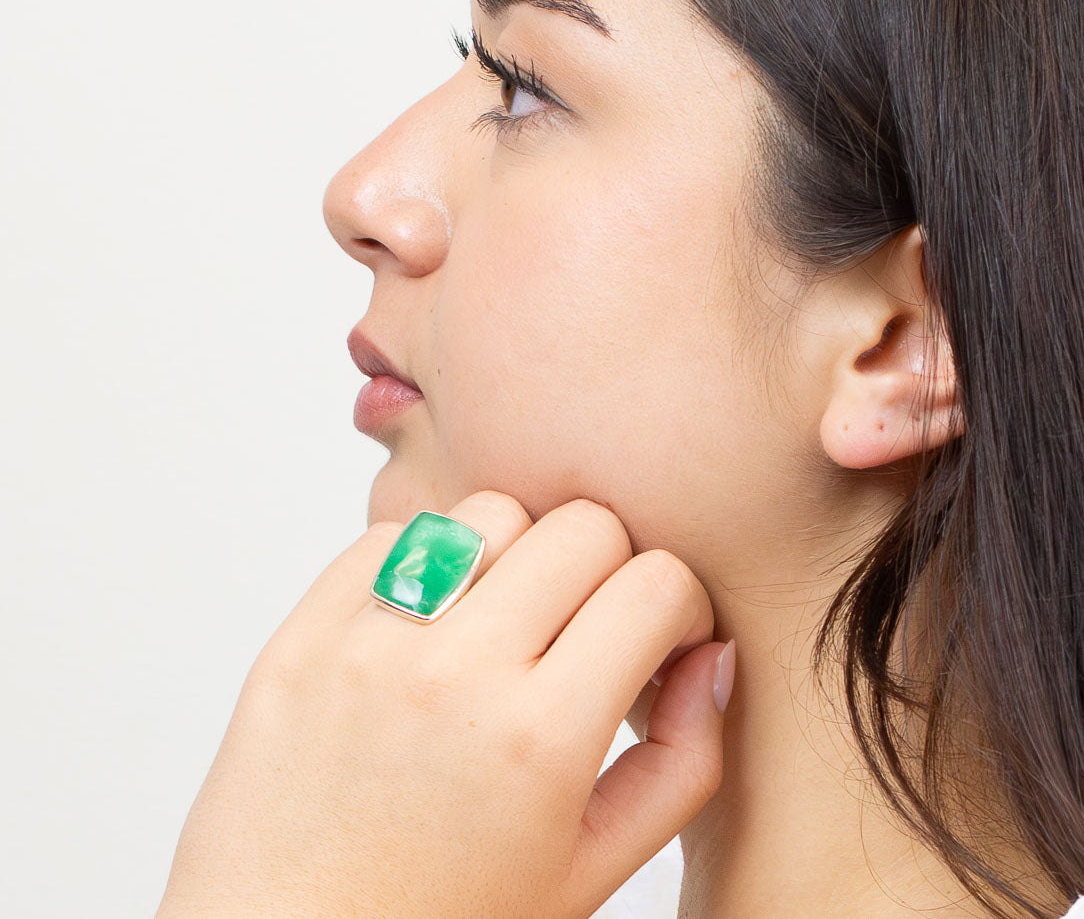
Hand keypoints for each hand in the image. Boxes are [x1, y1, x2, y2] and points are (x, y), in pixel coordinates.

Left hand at [156, 491, 733, 917]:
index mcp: (540, 740)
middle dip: (610, 567)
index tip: (656, 636)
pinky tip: (432, 623)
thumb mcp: (591, 870)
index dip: (678, 605)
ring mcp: (368, 646)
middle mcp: (454, 674)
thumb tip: (711, 656)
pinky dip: (429, 562)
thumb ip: (680, 763)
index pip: (657, 583)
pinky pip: (393, 535)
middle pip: (584, 525)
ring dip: (519, 554)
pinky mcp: (303, 636)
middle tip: (586, 626)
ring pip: (491, 512)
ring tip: (505, 621)